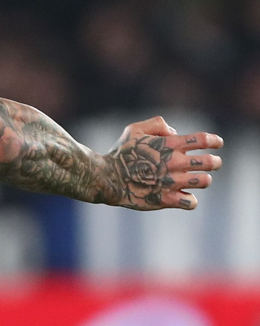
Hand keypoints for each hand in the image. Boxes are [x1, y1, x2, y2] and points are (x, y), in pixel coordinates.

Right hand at [102, 116, 223, 210]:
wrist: (107, 178)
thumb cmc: (120, 153)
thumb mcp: (133, 129)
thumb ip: (156, 124)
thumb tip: (174, 132)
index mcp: (168, 144)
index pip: (202, 139)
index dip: (214, 140)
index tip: (218, 143)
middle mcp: (174, 162)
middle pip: (210, 162)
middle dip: (215, 162)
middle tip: (213, 163)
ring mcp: (172, 181)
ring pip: (205, 181)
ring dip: (204, 179)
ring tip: (198, 179)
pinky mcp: (166, 199)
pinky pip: (191, 201)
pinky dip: (189, 199)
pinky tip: (183, 195)